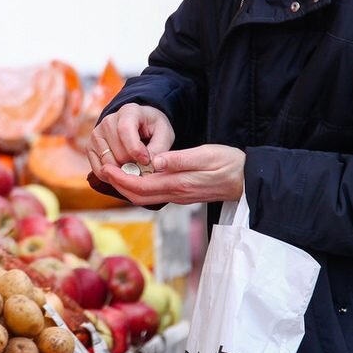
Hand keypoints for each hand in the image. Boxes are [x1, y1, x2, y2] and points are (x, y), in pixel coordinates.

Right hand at [89, 103, 175, 177]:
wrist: (139, 125)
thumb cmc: (153, 129)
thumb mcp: (164, 134)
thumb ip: (159, 149)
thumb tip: (150, 165)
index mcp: (128, 112)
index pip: (124, 130)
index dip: (135, 149)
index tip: (146, 162)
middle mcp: (108, 121)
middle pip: (118, 152)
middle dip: (134, 164)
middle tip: (144, 167)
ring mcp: (96, 134)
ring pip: (108, 163)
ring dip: (123, 171)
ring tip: (135, 169)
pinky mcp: (90, 148)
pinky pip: (98, 170)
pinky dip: (112, 177)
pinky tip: (123, 173)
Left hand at [99, 144, 244, 205]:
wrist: (248, 180)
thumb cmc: (230, 164)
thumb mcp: (206, 155)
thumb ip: (180, 159)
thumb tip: (155, 161)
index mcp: (178, 183)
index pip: (140, 185)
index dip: (120, 179)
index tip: (106, 168)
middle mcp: (176, 193)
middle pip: (138, 196)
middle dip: (118, 185)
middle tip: (104, 170)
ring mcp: (179, 196)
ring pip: (145, 197)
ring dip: (127, 187)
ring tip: (115, 173)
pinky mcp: (182, 194)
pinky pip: (154, 194)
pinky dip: (140, 187)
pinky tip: (136, 176)